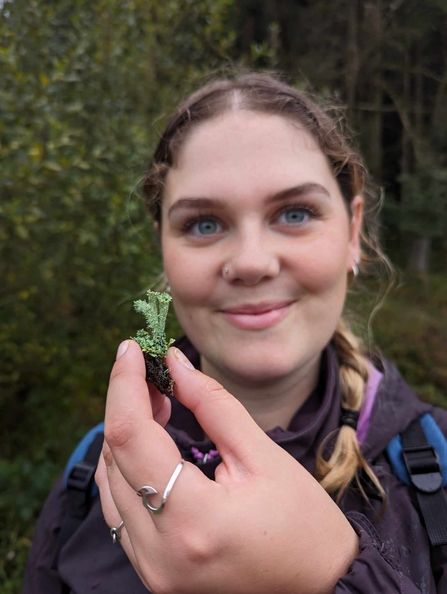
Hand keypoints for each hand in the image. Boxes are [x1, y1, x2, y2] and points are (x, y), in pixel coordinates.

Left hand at [96, 340, 358, 593]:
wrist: (321, 591)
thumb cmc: (304, 524)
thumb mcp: (263, 456)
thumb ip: (213, 405)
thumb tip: (175, 364)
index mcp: (193, 520)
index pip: (132, 436)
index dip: (125, 384)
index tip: (130, 349)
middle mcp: (159, 553)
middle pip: (115, 458)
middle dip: (126, 404)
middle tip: (151, 373)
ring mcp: (152, 570)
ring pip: (110, 484)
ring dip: (124, 435)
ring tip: (155, 403)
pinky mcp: (154, 573)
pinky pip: (121, 511)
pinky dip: (128, 468)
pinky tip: (151, 443)